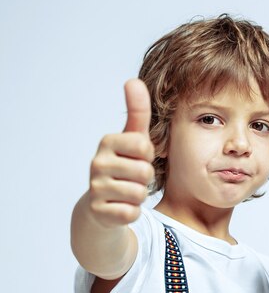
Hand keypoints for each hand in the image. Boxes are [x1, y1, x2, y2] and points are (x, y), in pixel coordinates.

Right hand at [88, 79, 154, 228]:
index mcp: (107, 142)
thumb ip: (137, 112)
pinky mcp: (98, 211)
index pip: (145, 146)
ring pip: (139, 193)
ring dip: (139, 196)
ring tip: (127, 192)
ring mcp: (96, 188)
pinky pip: (131, 212)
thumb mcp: (132, 139)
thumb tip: (133, 80)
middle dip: (145, 178)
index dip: (148, 156)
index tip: (137, 158)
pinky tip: (121, 206)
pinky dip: (132, 212)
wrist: (101, 204)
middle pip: (144, 171)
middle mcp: (97, 163)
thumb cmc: (123, 166)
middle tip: (132, 178)